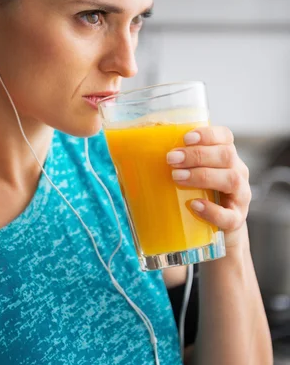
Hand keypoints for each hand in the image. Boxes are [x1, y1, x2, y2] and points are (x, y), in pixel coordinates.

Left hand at [166, 126, 251, 249]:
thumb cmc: (198, 194)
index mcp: (226, 156)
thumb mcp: (190, 173)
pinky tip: (194, 205)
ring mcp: (240, 196)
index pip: (225, 137)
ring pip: (231, 180)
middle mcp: (238, 172)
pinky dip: (211, 210)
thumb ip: (172, 162)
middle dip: (197, 155)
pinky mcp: (236, 220)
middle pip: (226, 155)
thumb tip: (124, 152)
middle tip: (171, 159)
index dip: (207, 134)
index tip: (185, 138)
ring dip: (202, 176)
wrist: (217, 229)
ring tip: (177, 178)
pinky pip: (229, 216)